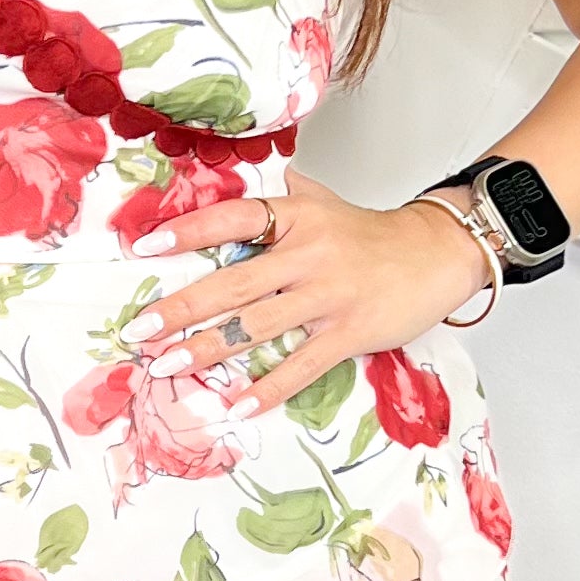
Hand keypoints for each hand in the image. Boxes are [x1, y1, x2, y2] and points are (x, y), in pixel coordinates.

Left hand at [127, 167, 476, 413]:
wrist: (439, 253)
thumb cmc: (376, 235)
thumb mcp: (328, 203)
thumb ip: (291, 194)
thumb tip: (261, 174)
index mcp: (298, 217)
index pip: (235, 219)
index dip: (189, 232)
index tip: (146, 248)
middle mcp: (309, 253)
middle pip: (234, 281)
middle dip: (182, 308)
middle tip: (140, 330)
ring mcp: (329, 295)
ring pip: (258, 326)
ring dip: (208, 351)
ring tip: (168, 368)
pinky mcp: (350, 332)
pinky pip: (300, 366)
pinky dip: (266, 389)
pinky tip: (235, 406)